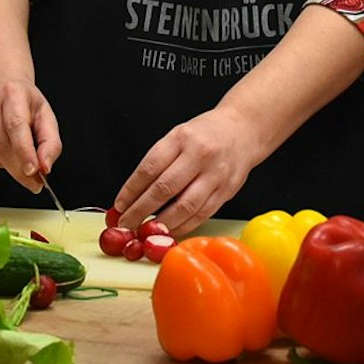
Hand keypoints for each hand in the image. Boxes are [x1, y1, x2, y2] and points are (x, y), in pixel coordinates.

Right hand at [0, 79, 61, 192]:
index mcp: (13, 93)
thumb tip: (45, 166)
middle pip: (4, 146)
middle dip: (21, 168)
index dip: (24, 152)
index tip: (33, 171)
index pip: (16, 126)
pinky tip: (4, 143)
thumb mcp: (46, 114)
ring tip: (19, 148)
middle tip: (34, 180)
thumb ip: (51, 142)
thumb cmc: (23, 99)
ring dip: (11, 163)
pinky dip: (0, 158)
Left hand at [111, 104, 267, 235]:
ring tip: (146, 232)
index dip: (131, 190)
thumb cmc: (205, 134)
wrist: (243, 131)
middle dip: (141, 210)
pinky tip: (169, 231)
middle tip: (126, 224)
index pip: (150, 167)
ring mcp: (215, 175)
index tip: (119, 205)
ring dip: (162, 223)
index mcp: (182, 138)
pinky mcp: (226, 191)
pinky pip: (201, 214)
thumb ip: (158, 162)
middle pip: (165, 189)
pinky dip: (183, 226)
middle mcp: (200, 155)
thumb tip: (133, 195)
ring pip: (185, 206)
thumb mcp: (178, 136)